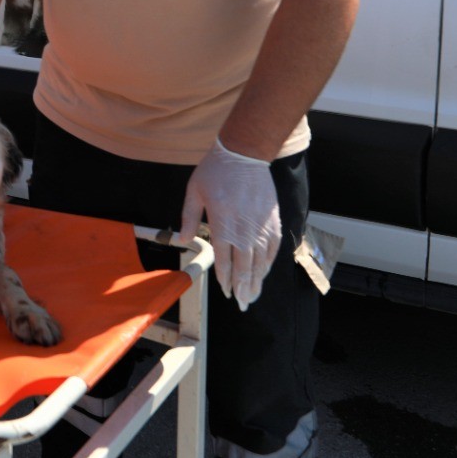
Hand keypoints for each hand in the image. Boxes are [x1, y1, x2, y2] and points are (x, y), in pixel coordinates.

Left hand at [179, 139, 280, 310]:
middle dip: (243, 287)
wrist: (245, 153)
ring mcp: (261, 226)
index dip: (225, 279)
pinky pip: (273, 247)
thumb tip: (183, 240)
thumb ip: (188, 217)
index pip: (224, 260)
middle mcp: (244, 229)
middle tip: (243, 304)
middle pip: (244, 266)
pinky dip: (269, 263)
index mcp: (222, 223)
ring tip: (254, 295)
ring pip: (261, 260)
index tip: (226, 293)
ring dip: (257, 280)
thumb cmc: (216, 171)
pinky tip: (265, 272)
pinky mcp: (273, 220)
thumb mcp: (194, 191)